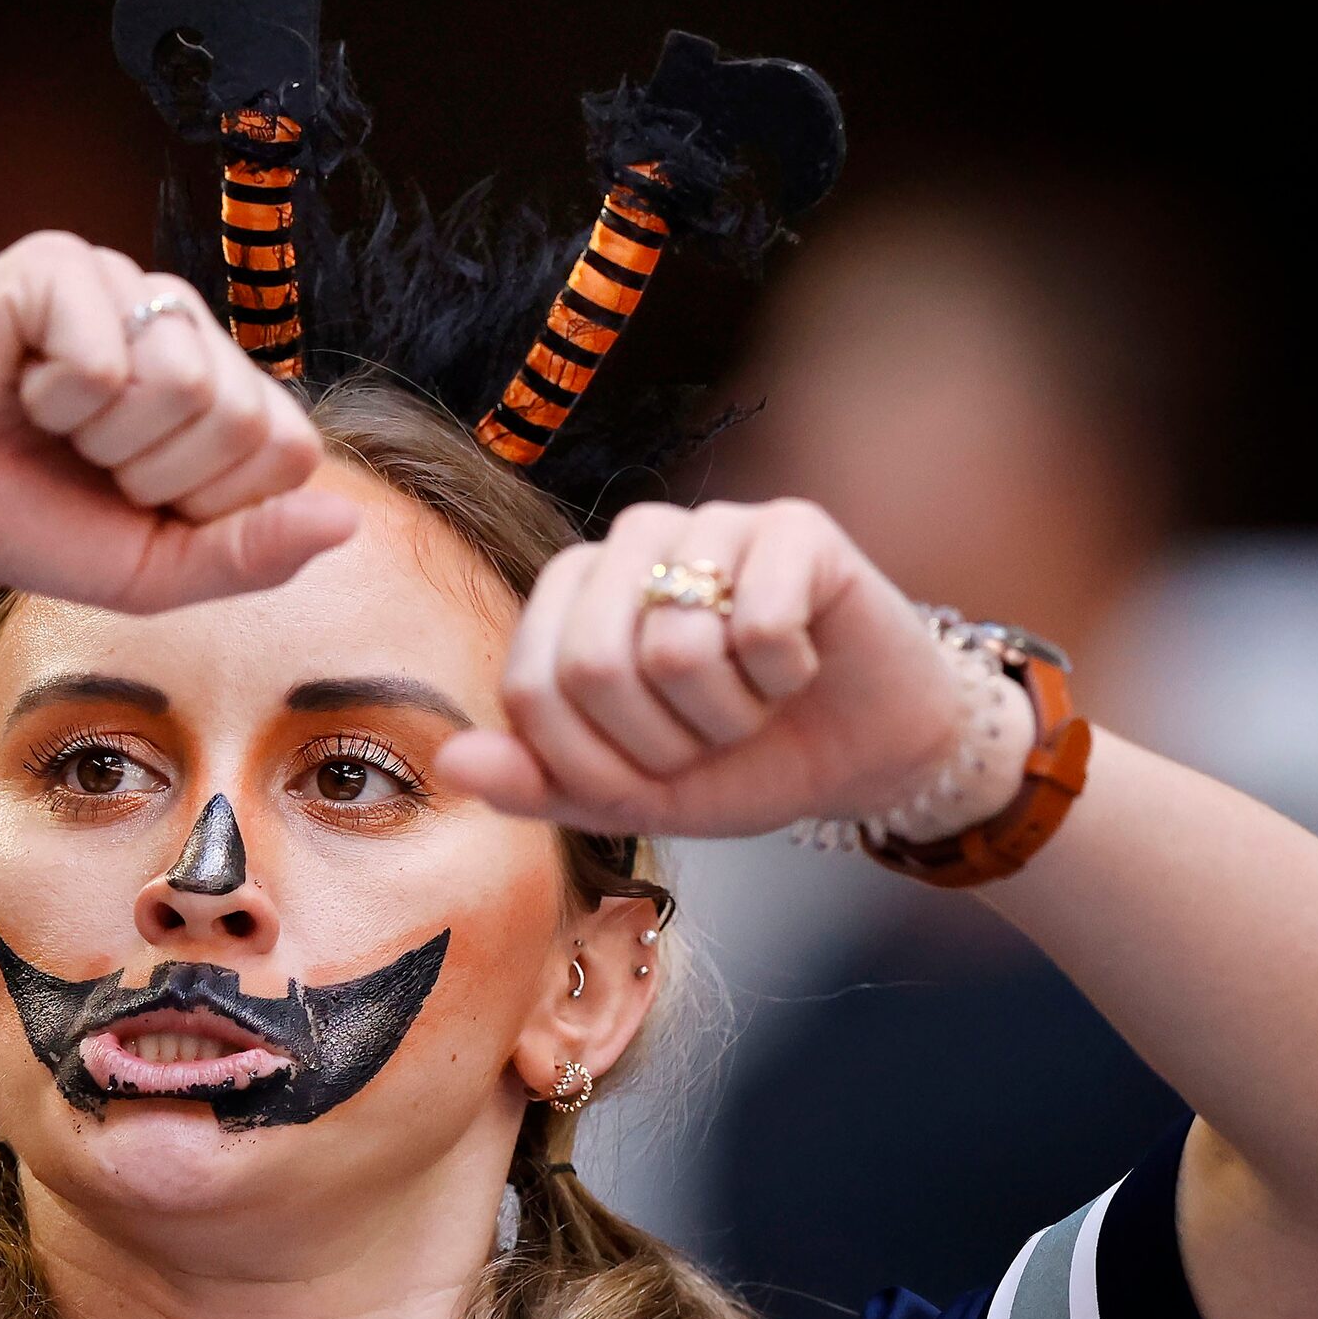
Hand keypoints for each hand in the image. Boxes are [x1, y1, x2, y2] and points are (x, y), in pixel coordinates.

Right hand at [0, 231, 356, 612]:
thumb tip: (351, 518)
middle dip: (152, 475)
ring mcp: (126, 284)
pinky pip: (106, 354)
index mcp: (221, 393)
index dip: (208, 506)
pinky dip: (54, 398)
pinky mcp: (63, 263)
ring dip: (103, 436)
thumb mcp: (152, 572)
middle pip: (241, 418)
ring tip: (52, 421)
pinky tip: (17, 382)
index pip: (290, 451)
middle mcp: (185, 327)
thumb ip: (253, 554)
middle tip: (83, 461)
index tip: (133, 502)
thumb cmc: (25, 520)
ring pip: (184, 381)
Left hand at [439, 499, 975, 838]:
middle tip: (711, 735)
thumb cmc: (739, 761)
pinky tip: (804, 663)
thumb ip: (535, 781)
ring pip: (676, 648)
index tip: (650, 773)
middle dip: (661, 742)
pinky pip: (759, 624)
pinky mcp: (792, 525)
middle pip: (592, 666)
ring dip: (729, 712)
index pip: (532, 689)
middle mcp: (629, 542)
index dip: (594, 764)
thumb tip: (452, 760)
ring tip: (757, 698)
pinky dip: (786, 676)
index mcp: (570, 596)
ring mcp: (711, 523)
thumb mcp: (628, 794)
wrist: (865, 753)